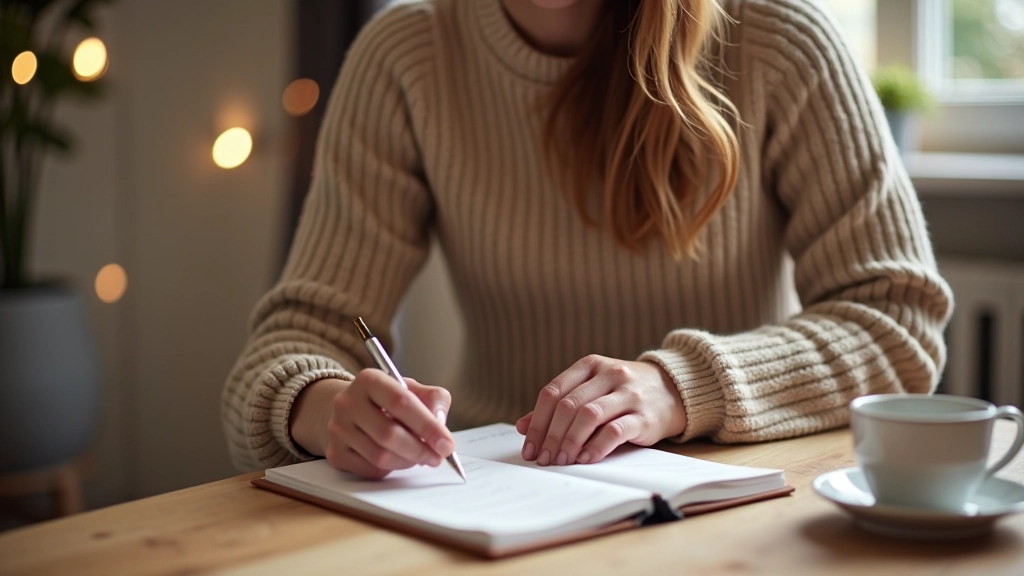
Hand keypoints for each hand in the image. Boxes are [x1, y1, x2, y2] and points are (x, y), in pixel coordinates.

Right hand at [294, 371, 454, 479]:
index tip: (447, 444)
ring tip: (421, 457)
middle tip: (438, 457)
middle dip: (420, 450)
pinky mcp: (335, 453)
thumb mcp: (412, 389)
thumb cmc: (388, 400)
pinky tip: (398, 458)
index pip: (402, 403)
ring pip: (380, 456)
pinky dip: (392, 468)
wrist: (351, 410)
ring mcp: (337, 429)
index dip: (428, 426)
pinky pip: (370, 469)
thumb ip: (434, 400)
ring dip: (408, 461)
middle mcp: (347, 402)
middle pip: (389, 434)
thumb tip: (440, 424)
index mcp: (369, 379)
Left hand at [516, 355, 686, 465]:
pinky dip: (595, 447)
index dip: (537, 422)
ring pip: (588, 416)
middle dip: (550, 436)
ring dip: (569, 442)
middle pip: (568, 406)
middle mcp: (609, 374)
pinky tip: (585, 459)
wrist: (675, 390)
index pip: (553, 392)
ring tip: (561, 461)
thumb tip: (523, 426)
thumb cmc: (624, 393)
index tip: (529, 447)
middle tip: (543, 459)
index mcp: (590, 365)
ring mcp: (628, 393)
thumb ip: (559, 405)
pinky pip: (614, 431)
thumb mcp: (592, 390)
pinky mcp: (645, 416)